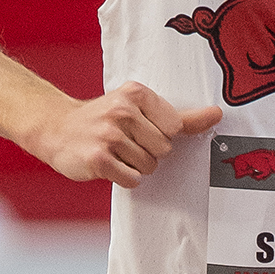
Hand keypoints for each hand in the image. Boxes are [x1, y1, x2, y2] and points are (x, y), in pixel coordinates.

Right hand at [32, 82, 220, 187]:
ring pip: (149, 167)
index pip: (176, 128)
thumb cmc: (105, 119)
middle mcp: (122, 111)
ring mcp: (108, 135)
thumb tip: (217, 115)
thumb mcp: (138, 108)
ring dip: (135, 166)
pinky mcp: (98, 159)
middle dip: (149, 152)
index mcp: (136, 93)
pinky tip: (108, 165)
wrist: (57, 128)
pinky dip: (124, 178)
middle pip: (164, 149)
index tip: (141, 128)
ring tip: (115, 152)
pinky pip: (132, 180)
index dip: (161, 135)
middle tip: (125, 142)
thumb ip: (180, 116)